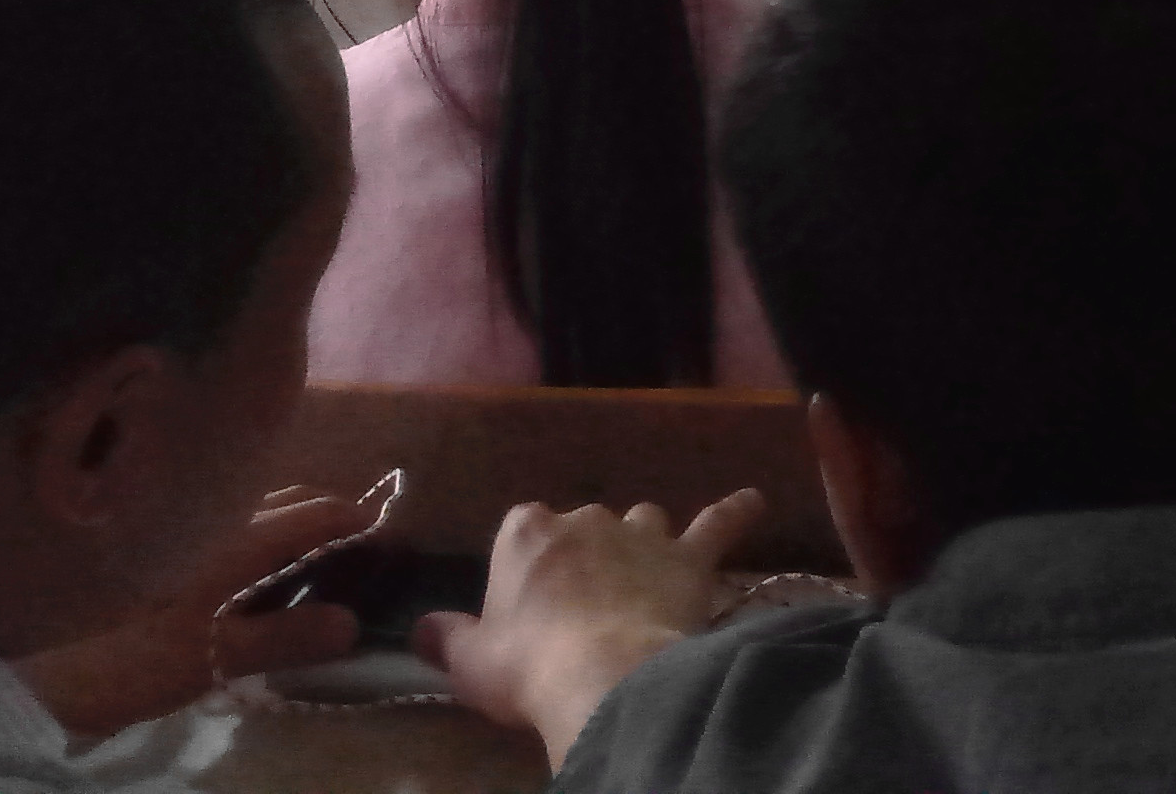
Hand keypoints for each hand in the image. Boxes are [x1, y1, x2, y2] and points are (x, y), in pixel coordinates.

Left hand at [11, 487, 374, 738]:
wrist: (11, 662)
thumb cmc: (118, 659)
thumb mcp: (206, 659)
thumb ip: (279, 638)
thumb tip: (356, 620)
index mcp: (227, 543)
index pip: (307, 516)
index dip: (350, 518)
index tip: (385, 523)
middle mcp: (202, 527)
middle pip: (276, 504)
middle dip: (318, 513)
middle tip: (350, 538)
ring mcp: (169, 540)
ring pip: (240, 515)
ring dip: (279, 524)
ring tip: (301, 552)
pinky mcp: (142, 562)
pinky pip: (212, 534)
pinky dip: (243, 541)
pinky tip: (236, 571)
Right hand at [422, 490, 765, 765]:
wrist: (601, 673)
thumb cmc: (527, 667)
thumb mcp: (470, 663)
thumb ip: (446, 639)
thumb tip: (420, 628)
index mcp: (526, 535)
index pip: (520, 529)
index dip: (526, 564)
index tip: (527, 601)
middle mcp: (585, 519)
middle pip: (584, 526)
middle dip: (585, 555)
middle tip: (582, 606)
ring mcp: (640, 533)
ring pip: (644, 520)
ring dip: (643, 540)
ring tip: (645, 569)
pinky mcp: (687, 557)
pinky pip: (718, 525)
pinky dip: (737, 513)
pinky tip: (755, 502)